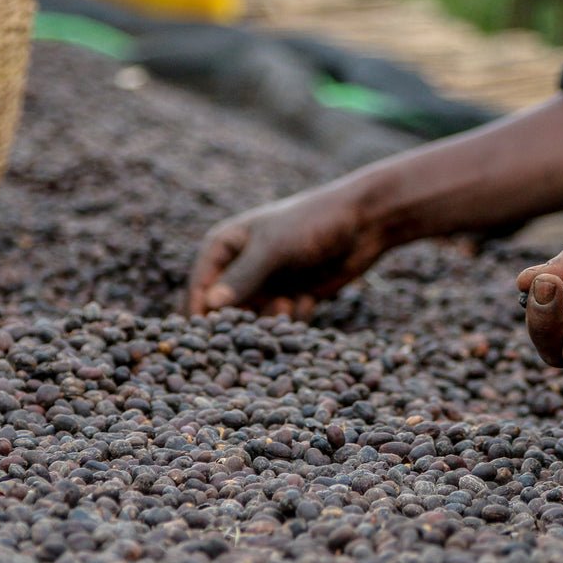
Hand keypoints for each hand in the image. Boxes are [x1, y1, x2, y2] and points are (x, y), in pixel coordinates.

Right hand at [187, 185, 383, 318]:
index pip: (200, 287)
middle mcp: (242, 268)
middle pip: (226, 310)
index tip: (205, 340)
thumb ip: (243, 277)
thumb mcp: (274, 248)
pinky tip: (308, 298)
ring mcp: (268, 284)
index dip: (200, 313)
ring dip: (272, 320)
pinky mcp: (293, 297)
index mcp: (224, 248)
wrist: (363, 222)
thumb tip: (211, 305)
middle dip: (240, 324)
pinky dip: (296, 316)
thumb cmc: (311, 224)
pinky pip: (284, 322)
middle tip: (253, 332)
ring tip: (289, 301)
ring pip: (257, 319)